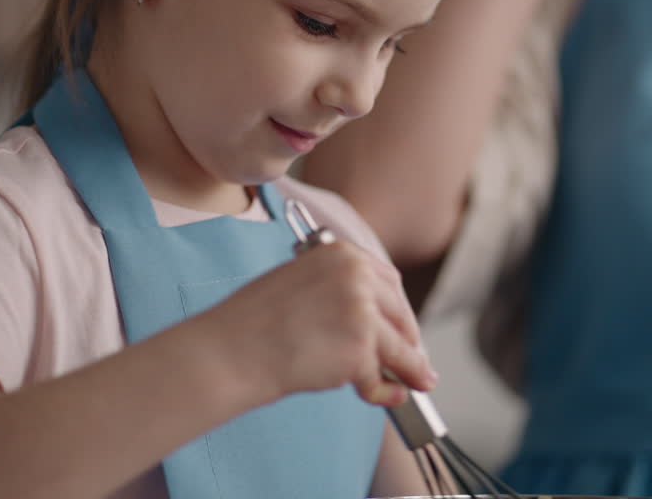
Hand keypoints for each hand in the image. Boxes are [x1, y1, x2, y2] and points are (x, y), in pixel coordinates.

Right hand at [211, 239, 434, 407]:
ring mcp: (361, 312)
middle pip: (399, 312)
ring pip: (400, 347)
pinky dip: (385, 392)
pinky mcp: (360, 349)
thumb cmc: (252, 323)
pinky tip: (390, 396)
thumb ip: (337, 292)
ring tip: (420, 381)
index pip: (387, 281)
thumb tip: (372, 321)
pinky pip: (382, 377)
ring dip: (412, 367)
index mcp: (341, 254)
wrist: (231, 350)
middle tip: (412, 359)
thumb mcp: (299, 284)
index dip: (397, 309)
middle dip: (408, 338)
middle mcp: (356, 276)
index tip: (402, 327)